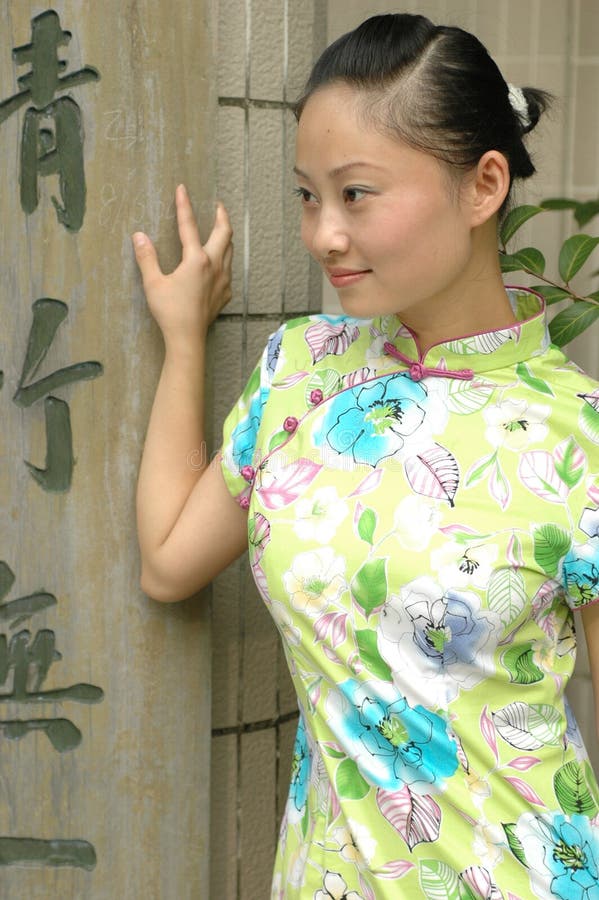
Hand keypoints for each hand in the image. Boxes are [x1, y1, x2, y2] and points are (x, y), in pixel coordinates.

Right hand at [132, 184, 232, 342]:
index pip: (189, 225)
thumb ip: (147, 257)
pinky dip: (226, 259)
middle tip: (217, 206)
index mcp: (197, 260)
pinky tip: (219, 263)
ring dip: (226, 236)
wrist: (187, 338)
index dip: (184, 205)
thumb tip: (139, 236)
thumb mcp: (153, 283)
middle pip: (225, 233)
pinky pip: (229, 270)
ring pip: (230, 250)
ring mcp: (223, 280)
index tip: (182, 189)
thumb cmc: (170, 312)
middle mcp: (215, 266)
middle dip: (221, 216)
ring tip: (220, 229)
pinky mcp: (225, 293)